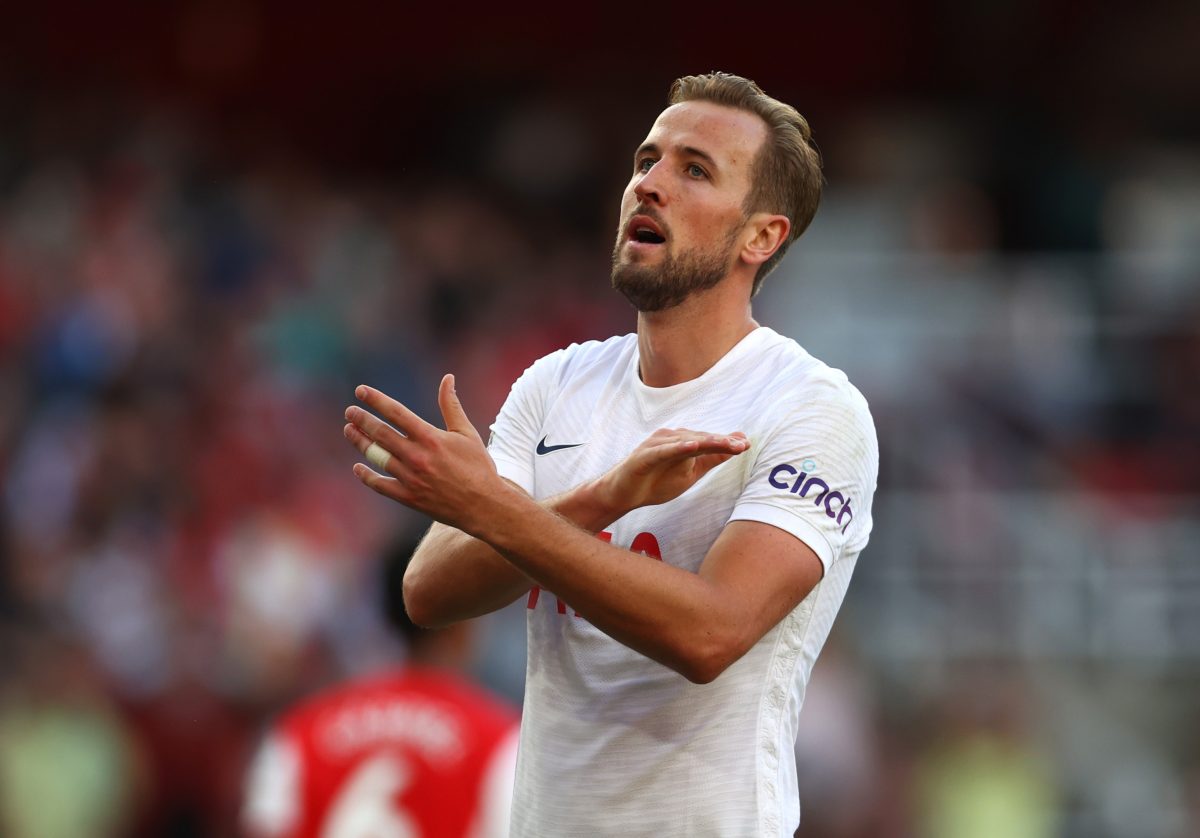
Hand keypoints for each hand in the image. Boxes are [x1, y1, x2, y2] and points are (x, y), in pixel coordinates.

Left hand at [343, 375, 505, 534]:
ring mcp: (410, 478)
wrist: (484, 506)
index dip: (376, 400)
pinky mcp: (408, 497)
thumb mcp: (467, 433)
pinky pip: (380, 485)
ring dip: (360, 442)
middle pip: (380, 433)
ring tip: (350, 431)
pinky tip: (358, 467)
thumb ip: (451, 405)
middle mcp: (417, 457)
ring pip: (377, 456)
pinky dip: (366, 476)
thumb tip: (447, 378)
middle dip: (362, 419)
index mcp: (431, 438)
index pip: (396, 413)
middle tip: (350, 412)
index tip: (360, 391)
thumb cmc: (478, 467)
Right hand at [594, 428, 749, 515]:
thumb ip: (712, 458)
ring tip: (725, 444)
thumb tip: (737, 444)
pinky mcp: (644, 455)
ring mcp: (657, 445)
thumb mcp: (691, 472)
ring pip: (685, 442)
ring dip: (706, 442)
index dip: (726, 443)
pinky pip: (663, 450)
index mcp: (683, 442)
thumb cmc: (656, 481)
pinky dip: (677, 447)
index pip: (708, 441)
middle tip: (741, 445)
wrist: (624, 495)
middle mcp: (671, 438)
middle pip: (700, 439)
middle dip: (721, 442)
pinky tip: (692, 447)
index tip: (746, 445)